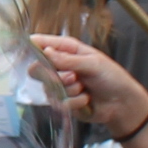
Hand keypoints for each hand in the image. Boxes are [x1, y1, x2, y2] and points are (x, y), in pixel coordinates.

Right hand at [28, 33, 147, 135]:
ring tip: (85, 88)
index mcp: (67, 50)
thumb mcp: (93, 63)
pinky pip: (58, 103)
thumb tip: (46, 52)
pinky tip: (87, 99)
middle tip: (73, 76)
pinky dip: (75, 102)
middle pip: (37, 69)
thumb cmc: (112, 77)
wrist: (122, 104)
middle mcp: (59, 66)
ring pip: (49, 88)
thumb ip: (69, 60)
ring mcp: (60, 85)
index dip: (32, 45)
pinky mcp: (62, 102)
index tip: (25, 48)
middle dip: (53, 75)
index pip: (42, 44)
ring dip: (70, 90)